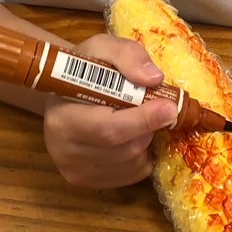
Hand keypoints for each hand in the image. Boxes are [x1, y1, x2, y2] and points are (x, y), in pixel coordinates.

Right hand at [42, 33, 177, 188]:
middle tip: (157, 108)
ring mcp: (76, 172)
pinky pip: (133, 174)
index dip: (143, 119)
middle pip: (125, 148)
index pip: (108, 129)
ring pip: (132, 162)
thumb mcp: (101, 48)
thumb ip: (127, 56)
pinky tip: (130, 135)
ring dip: (146, 139)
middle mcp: (64, 152)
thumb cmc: (83, 69)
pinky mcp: (88, 183)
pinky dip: (141, 154)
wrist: (62, 94)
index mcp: (63, 118)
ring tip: (135, 118)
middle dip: (148, 127)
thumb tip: (154, 78)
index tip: (169, 107)